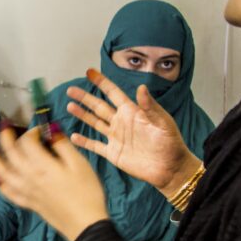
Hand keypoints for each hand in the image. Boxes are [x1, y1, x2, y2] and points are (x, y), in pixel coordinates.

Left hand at [0, 126, 108, 240]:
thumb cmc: (87, 192)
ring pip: (3, 173)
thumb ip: (62, 145)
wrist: (85, 224)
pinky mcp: (27, 203)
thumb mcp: (80, 164)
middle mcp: (29, 177)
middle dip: (6, 137)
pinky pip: (8, 192)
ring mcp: (26, 191)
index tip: (40, 129)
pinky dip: (0, 183)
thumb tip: (51, 129)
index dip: (31, 131)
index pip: (27, 142)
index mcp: (42, 165)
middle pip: (11, 153)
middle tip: (5, 126)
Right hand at [66, 68, 201, 196]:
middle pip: (99, 106)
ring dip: (82, 115)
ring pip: (95, 123)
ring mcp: (116, 138)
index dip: (102, 82)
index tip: (89, 72)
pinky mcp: (114, 154)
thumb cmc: (171, 143)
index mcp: (132, 112)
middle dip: (84, 98)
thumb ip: (150, 106)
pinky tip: (74, 136)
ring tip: (69, 106)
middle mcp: (121, 122)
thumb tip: (141, 87)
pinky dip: (84, 141)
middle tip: (71, 90)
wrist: (171, 168)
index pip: (113, 93)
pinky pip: (95, 145)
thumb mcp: (163, 121)